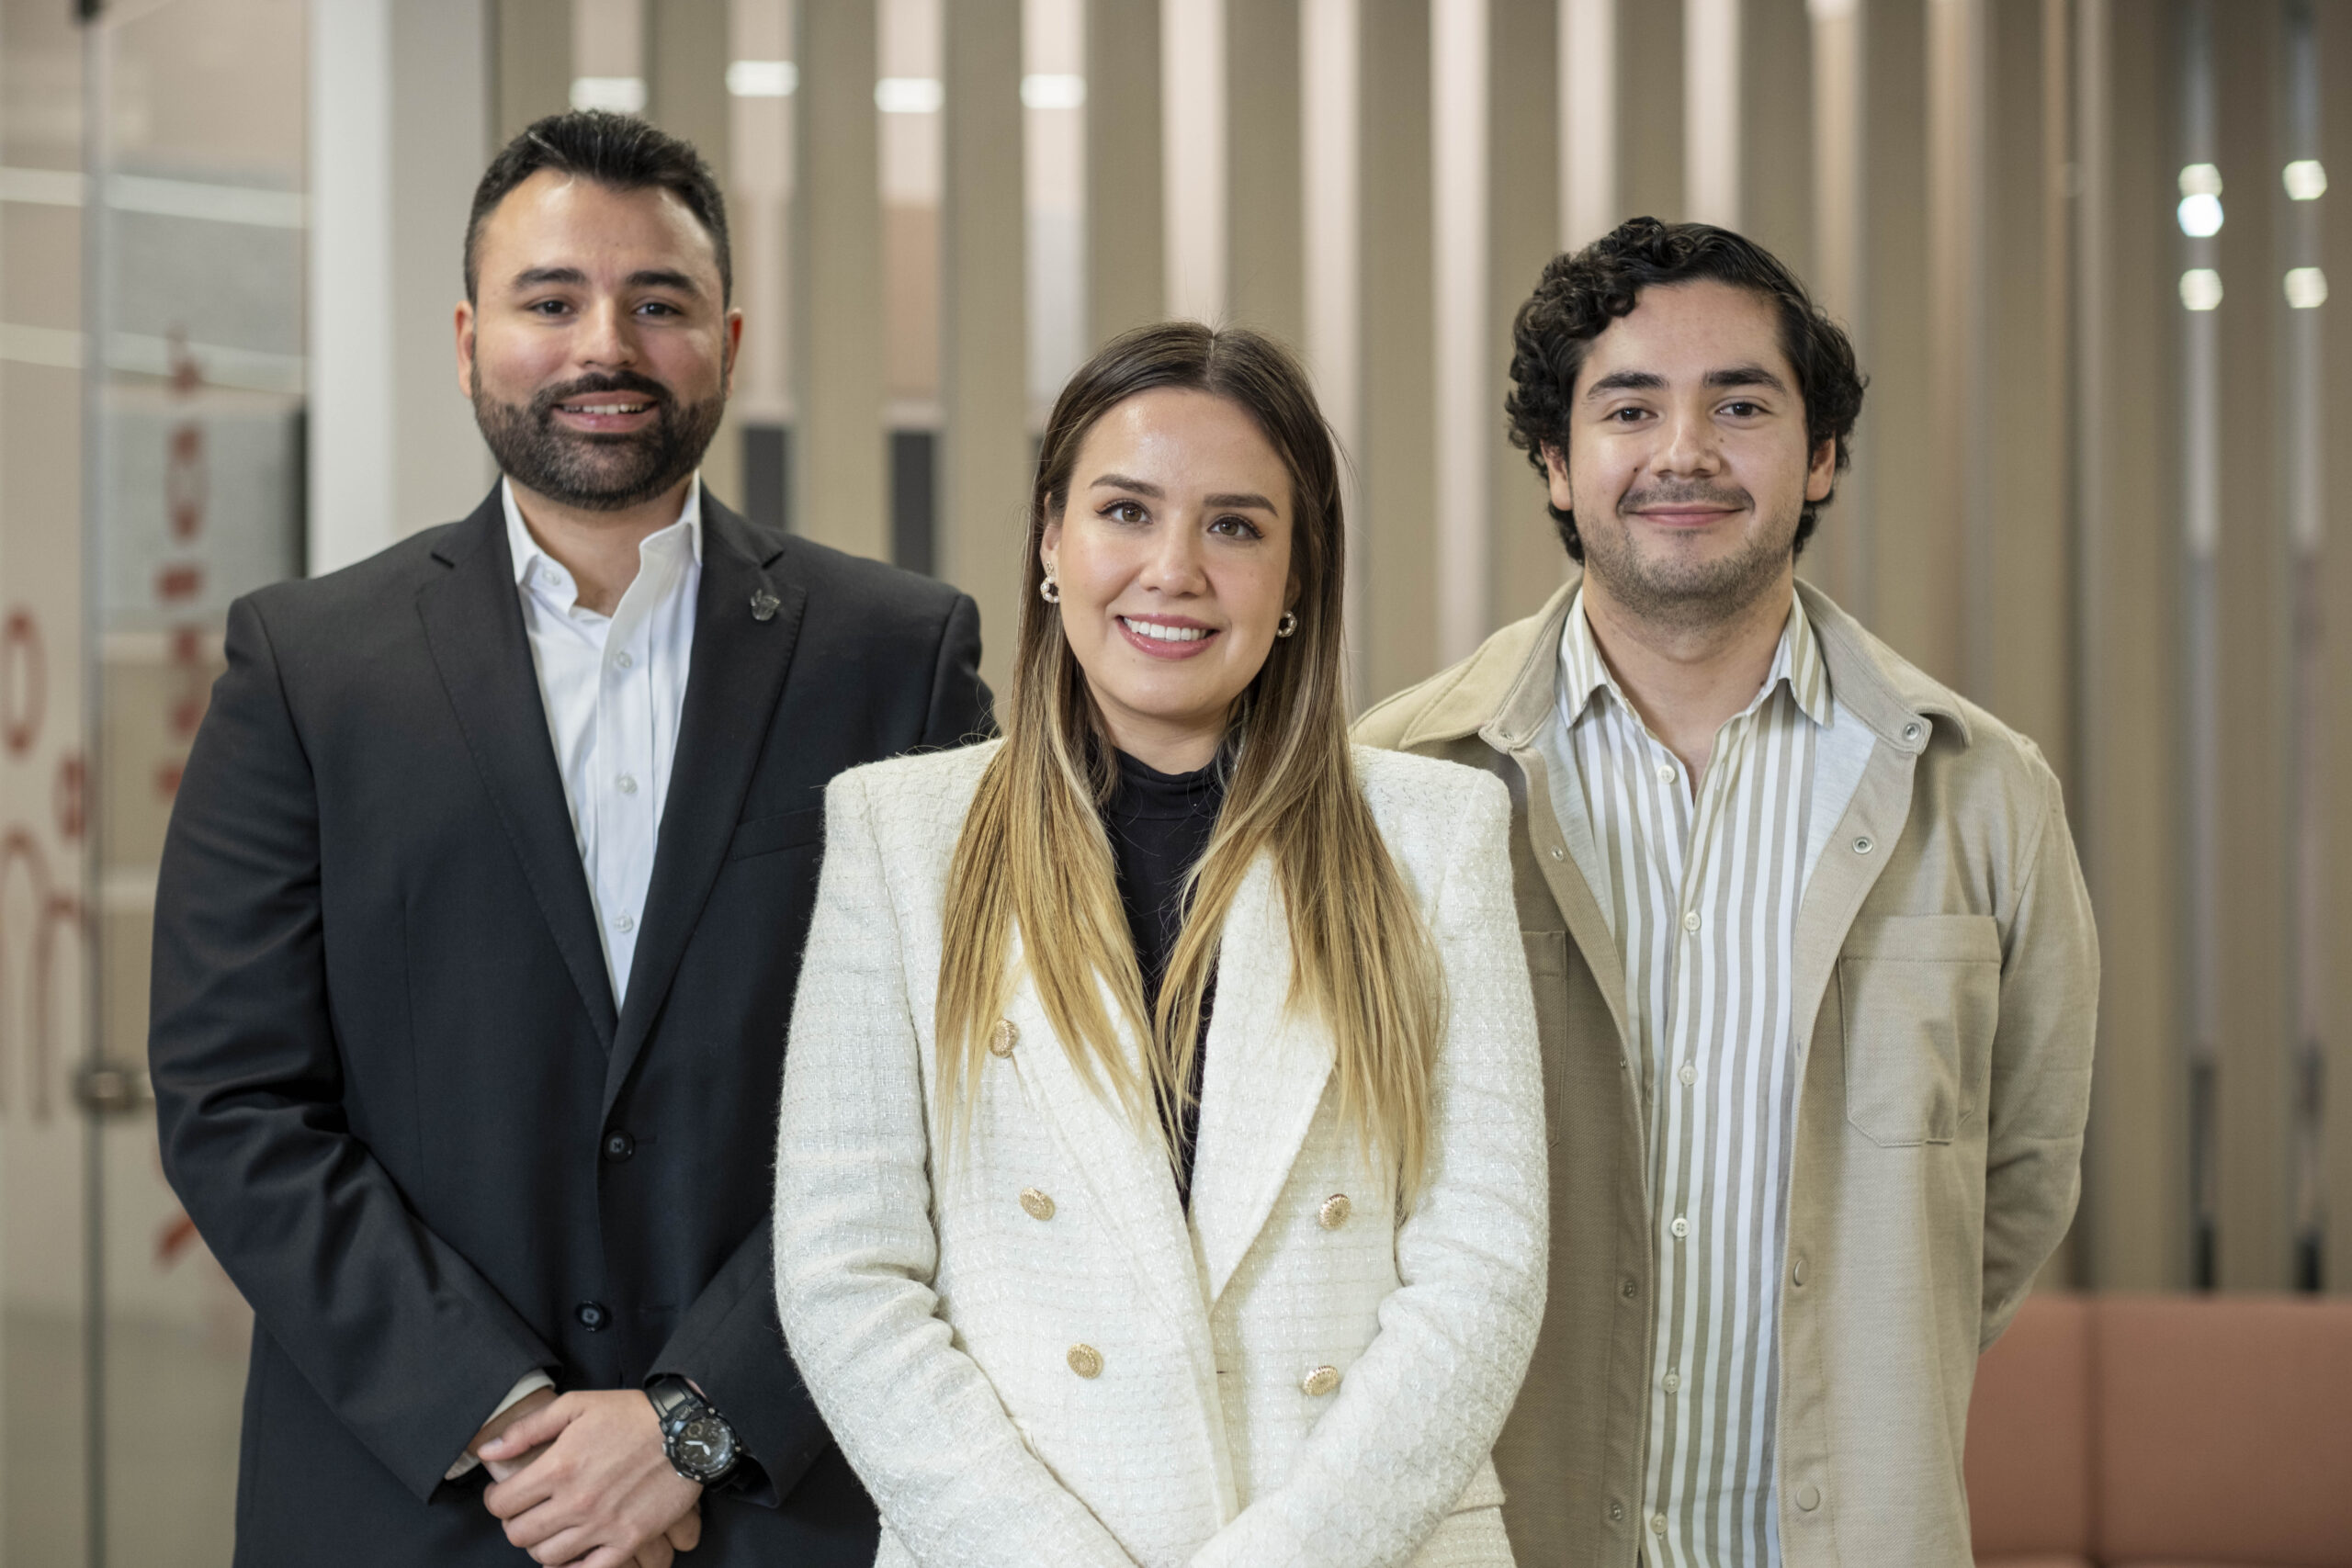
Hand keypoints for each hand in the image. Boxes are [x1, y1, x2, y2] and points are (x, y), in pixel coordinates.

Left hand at [481, 1390, 702, 1566]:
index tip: (503, 1494)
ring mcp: (603, 1525)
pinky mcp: (629, 1539)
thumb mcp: (576, 1405)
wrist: (688, 1429)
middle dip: (515, 1523)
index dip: (495, 1499)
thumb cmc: (631, 1414)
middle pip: (520, 1535)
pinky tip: (573, 1556)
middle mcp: (576, 1501)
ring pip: (548, 1557)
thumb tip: (486, 1452)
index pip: (502, 1504)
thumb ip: (527, 1429)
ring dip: (542, 1545)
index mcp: (559, 1467)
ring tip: (552, 1528)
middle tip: (527, 1511)